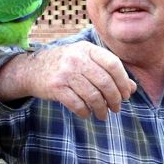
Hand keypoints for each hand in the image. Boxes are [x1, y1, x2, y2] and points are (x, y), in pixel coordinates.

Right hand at [0, 42, 136, 119]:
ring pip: (93, 96)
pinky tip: (87, 114)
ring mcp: (66, 73)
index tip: (126, 94)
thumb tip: (132, 88)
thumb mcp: (86, 61)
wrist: (31, 69)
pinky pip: (78, 104)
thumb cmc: (65, 65)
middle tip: (116, 108)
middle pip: (105, 82)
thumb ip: (108, 71)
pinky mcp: (56, 87)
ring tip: (102, 115)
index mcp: (87, 49)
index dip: (123, 81)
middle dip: (114, 99)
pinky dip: (85, 112)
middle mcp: (77, 58)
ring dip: (101, 109)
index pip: (113, 64)